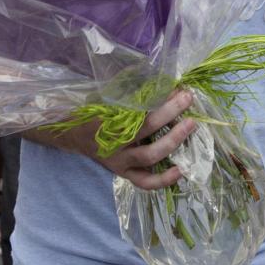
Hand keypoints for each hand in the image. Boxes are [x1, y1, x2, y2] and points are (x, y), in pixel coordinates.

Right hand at [39, 89, 196, 189]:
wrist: (73, 136)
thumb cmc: (93, 112)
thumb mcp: (106, 97)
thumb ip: (130, 91)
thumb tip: (164, 82)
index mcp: (107, 120)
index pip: (137, 108)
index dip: (159, 99)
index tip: (176, 88)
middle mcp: (114, 143)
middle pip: (147, 128)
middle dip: (170, 112)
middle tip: (187, 98)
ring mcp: (119, 161)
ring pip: (150, 156)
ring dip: (173, 140)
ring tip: (191, 125)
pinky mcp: (125, 174)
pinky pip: (145, 182)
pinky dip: (164, 179)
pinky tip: (181, 169)